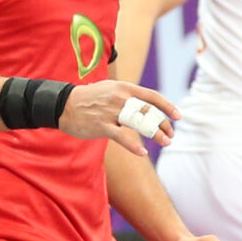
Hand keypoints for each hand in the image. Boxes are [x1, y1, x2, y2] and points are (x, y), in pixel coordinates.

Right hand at [59, 79, 180, 154]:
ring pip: (140, 124)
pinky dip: (133, 145)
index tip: (178, 116)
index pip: (152, 96)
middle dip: (163, 124)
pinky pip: (122, 137)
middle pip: (149, 112)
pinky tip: (143, 152)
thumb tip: (147, 105)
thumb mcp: (111, 89)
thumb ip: (128, 95)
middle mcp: (120, 98)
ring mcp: (111, 112)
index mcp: (124, 88)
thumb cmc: (90, 98)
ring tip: (165, 142)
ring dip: (156, 134)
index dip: (167, 106)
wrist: (64, 104)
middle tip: (171, 134)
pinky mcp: (101, 126)